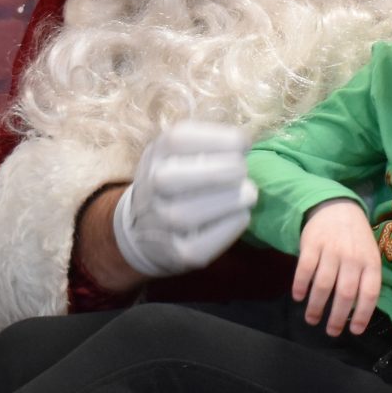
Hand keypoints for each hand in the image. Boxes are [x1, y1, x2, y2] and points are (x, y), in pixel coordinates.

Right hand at [111, 122, 256, 278]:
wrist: (142, 229)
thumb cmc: (174, 179)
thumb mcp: (177, 152)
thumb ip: (205, 143)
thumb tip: (244, 143)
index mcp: (155, 155)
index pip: (177, 140)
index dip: (218, 139)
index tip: (243, 143)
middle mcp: (151, 188)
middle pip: (176, 178)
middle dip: (222, 170)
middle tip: (242, 170)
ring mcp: (161, 223)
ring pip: (189, 214)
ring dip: (230, 200)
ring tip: (249, 193)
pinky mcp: (178, 253)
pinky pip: (202, 243)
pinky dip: (228, 227)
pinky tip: (241, 214)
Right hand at [293, 199, 380, 336]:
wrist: (338, 208)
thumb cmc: (356, 240)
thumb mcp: (369, 256)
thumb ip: (365, 279)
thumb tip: (358, 313)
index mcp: (370, 262)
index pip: (370, 293)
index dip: (363, 315)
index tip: (354, 331)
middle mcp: (352, 257)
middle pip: (345, 293)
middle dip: (337, 317)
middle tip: (331, 332)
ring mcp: (332, 250)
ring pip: (323, 284)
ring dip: (316, 306)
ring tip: (312, 319)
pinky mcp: (312, 244)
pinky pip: (305, 270)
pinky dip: (300, 286)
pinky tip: (298, 297)